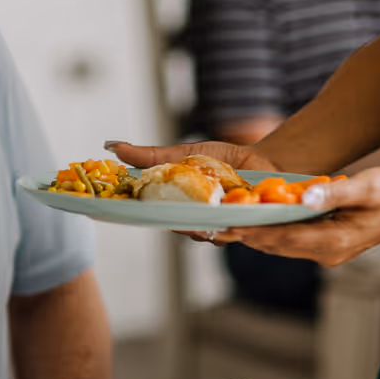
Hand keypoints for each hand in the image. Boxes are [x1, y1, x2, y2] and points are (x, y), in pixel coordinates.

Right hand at [103, 139, 276, 244]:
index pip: (154, 213)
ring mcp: (218, 229)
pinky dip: (224, 224)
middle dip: (171, 218)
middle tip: (169, 209)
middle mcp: (196, 222)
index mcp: (180, 206)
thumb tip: (112, 146)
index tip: (123, 204)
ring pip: (199, 232)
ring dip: (197, 222)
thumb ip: (151, 156)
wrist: (268, 161)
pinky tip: (224, 216)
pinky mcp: (241, 230)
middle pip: (176, 226)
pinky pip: (227, 232)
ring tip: (198, 212)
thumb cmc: (225, 160)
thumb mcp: (183, 153)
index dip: (138, 211)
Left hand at [216, 167, 379, 265]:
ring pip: (282, 245)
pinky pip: (291, 241)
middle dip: (248, 234)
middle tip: (217, 222)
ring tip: (227, 220)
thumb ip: (335, 193)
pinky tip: (255, 219)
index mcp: (334, 241)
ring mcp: (326, 252)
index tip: (231, 223)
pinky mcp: (325, 245)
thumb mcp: (366, 187)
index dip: (256, 231)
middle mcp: (327, 253)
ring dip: (257, 234)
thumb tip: (306, 198)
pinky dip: (272, 231)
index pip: (285, 238)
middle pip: (278, 245)